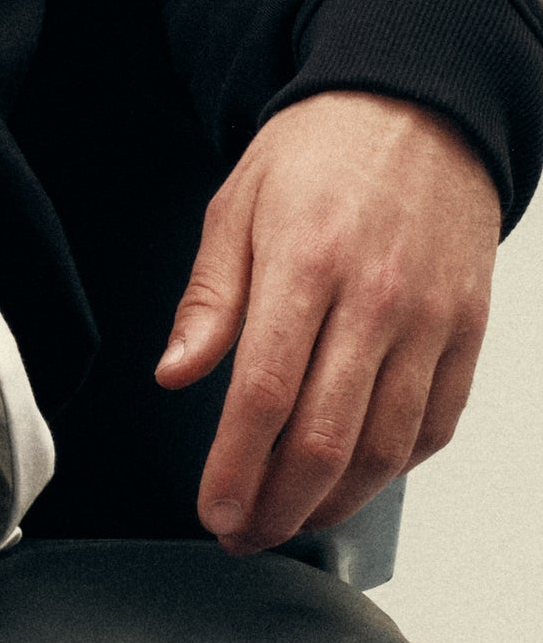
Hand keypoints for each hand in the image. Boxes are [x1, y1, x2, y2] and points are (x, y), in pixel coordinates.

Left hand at [159, 90, 500, 552]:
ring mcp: (429, 323)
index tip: (214, 508)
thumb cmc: (316, 154)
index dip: (235, 467)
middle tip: (243, 531)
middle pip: (325, 437)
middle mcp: (373, 301)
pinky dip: (394, 468)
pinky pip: (434, 426)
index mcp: (304, 264)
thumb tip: (175, 372)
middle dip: (278, 504)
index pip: (263, 394)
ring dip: (334, 502)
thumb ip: (208, 297)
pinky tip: (355, 479)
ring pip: (385, 448)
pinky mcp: (467, 335)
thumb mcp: (236, 204)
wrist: (414, 111)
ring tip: (290, 518)